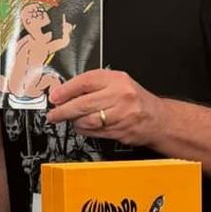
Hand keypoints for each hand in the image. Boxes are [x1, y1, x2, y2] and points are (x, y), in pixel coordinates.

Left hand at [47, 69, 161, 147]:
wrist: (157, 118)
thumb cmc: (133, 100)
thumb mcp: (116, 83)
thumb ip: (92, 85)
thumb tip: (64, 93)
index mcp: (117, 79)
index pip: (86, 82)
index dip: (66, 90)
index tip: (54, 97)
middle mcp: (120, 95)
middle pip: (83, 103)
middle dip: (63, 111)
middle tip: (52, 115)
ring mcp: (122, 114)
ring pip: (87, 120)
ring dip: (73, 122)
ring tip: (69, 120)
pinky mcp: (120, 131)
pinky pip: (94, 132)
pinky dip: (84, 130)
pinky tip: (81, 127)